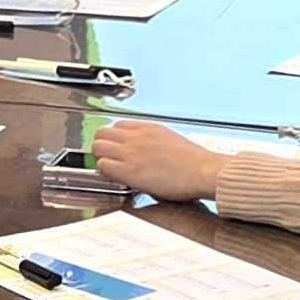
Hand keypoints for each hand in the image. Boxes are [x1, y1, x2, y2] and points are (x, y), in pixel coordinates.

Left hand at [91, 121, 224, 200]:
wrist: (201, 170)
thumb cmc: (193, 161)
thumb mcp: (170, 139)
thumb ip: (152, 140)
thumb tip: (144, 148)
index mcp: (148, 128)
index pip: (117, 125)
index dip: (113, 137)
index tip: (114, 145)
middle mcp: (137, 137)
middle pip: (103, 133)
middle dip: (101, 144)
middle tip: (105, 155)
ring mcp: (131, 153)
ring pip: (98, 146)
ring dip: (99, 156)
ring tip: (106, 165)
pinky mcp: (129, 170)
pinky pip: (103, 165)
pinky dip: (103, 169)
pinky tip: (112, 174)